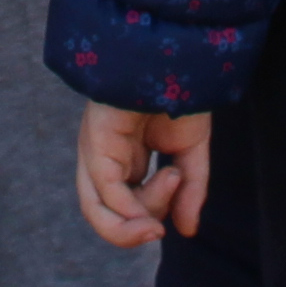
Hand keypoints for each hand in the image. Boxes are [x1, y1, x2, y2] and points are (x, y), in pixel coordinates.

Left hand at [74, 104, 211, 247]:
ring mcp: (95, 148)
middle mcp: (103, 155)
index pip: (125, 205)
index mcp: (122, 157)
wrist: (177, 53)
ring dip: (129, 229)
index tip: (180, 224)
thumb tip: (187, 231)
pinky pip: (107, 191)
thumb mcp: (190, 150)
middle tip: (160, 232)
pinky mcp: (96, 141)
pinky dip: (130, 212)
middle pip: (101, 212)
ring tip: (158, 225)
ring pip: (96, 209)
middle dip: (130, 233)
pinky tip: (159, 206)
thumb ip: (190, 191)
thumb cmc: (180, 90)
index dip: (150, 218)